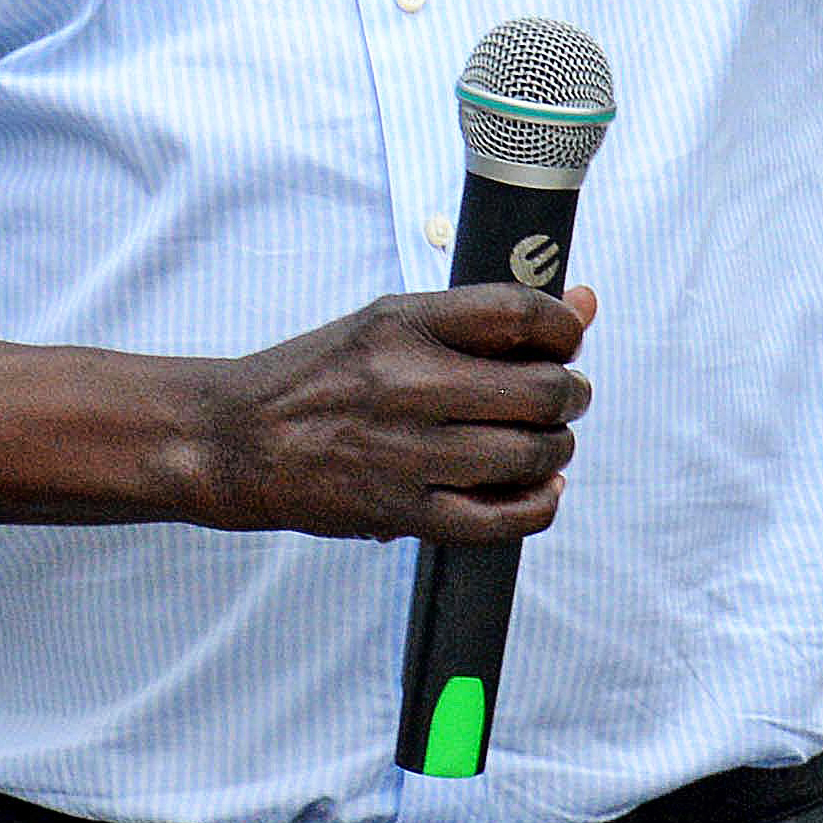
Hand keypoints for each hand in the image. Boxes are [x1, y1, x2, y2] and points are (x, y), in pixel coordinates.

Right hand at [169, 286, 593, 542]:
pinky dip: (538, 505)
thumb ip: (484, 319)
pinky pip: (501, 519)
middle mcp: (406, 383)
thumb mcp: (389, 323)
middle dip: (570, 394)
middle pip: (541, 389)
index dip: (564, 327)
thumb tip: (585, 303)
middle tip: (562, 397)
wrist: (237, 440)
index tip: (565, 339)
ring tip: (544, 443)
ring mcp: (405, 452)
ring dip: (556, 449)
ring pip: (531, 454)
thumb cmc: (318, 378)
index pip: (520, 313)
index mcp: (402, 323)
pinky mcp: (401, 511)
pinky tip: (538, 489)